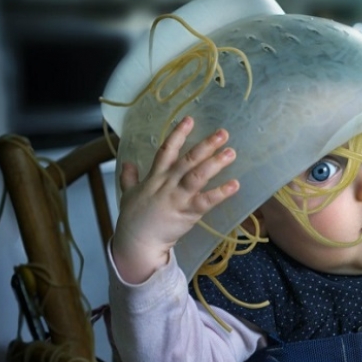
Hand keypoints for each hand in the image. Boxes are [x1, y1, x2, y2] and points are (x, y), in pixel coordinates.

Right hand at [111, 117, 239, 283]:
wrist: (137, 242)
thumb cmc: (134, 219)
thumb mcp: (127, 194)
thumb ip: (129, 177)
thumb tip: (127, 163)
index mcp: (155, 177)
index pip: (167, 150)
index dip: (178, 134)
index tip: (190, 119)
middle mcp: (167, 183)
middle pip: (188, 159)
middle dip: (206, 145)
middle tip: (223, 133)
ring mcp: (178, 197)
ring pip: (198, 176)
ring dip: (216, 163)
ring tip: (231, 152)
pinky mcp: (187, 213)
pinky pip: (207, 201)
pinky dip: (221, 193)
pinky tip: (235, 185)